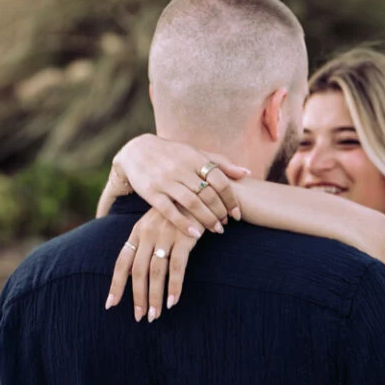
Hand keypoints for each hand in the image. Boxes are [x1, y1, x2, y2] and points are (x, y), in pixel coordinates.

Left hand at [106, 209, 194, 320]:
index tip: (110, 305)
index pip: (122, 262)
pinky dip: (174, 286)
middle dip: (137, 297)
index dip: (115, 284)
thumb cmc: (181, 211)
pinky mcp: (185, 237)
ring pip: (155, 272)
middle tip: (140, 317)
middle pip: (137, 271)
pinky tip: (173, 302)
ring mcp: (166, 234)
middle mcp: (148, 233)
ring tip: (155, 316)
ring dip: (155, 297)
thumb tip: (131, 273)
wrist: (206, 189)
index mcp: (138, 231)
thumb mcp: (157, 223)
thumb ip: (144, 245)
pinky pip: (177, 267)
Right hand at [113, 134, 247, 236]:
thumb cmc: (172, 154)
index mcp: (196, 158)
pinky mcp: (151, 193)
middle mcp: (182, 169)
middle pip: (208, 194)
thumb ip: (220, 163)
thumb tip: (246, 173)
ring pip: (192, 203)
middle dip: (220, 211)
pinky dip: (183, 223)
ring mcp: (166, 181)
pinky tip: (194, 233)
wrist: (137, 151)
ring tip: (215, 229)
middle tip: (226, 224)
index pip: (220, 180)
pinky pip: (170, 211)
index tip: (237, 214)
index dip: (231, 199)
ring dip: (206, 219)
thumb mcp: (195, 153)